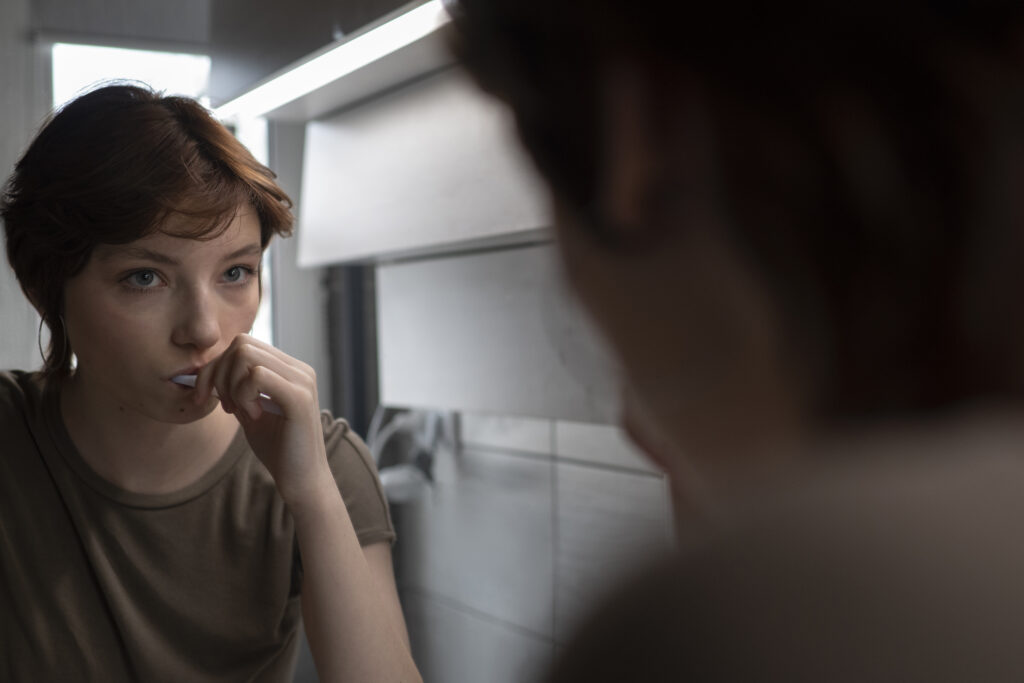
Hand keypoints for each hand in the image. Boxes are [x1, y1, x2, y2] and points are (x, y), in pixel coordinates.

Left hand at [193, 334, 331, 505]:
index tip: (209, 398)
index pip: (243, 344)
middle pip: (241, 344)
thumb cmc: (278, 450)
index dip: (216, 367)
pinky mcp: (299, 397)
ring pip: (246, 355)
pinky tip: (254, 416)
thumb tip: (208, 370)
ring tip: (241, 411)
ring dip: (231, 385)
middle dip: (219, 374)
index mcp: (290, 369)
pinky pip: (256, 376)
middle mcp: (299, 369)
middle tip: (227, 406)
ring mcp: (302, 380)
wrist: (302, 481)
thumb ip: (236, 388)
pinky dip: (244, 395)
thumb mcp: (250, 412)